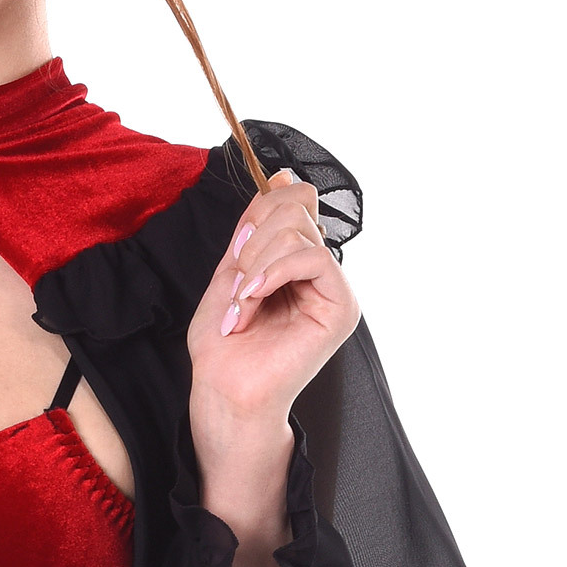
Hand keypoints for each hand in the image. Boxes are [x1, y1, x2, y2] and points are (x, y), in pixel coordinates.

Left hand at [183, 173, 357, 524]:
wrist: (224, 390)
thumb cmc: (224, 344)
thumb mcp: (232, 269)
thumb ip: (256, 225)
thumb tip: (283, 175)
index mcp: (298, 262)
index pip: (295, 201)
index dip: (263, 208)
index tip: (238, 246)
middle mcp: (322, 273)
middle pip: (296, 209)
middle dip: (253, 241)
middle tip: (237, 286)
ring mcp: (335, 290)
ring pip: (299, 231)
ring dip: (256, 265)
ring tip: (241, 304)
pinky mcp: (342, 309)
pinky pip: (313, 258)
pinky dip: (273, 272)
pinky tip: (253, 298)